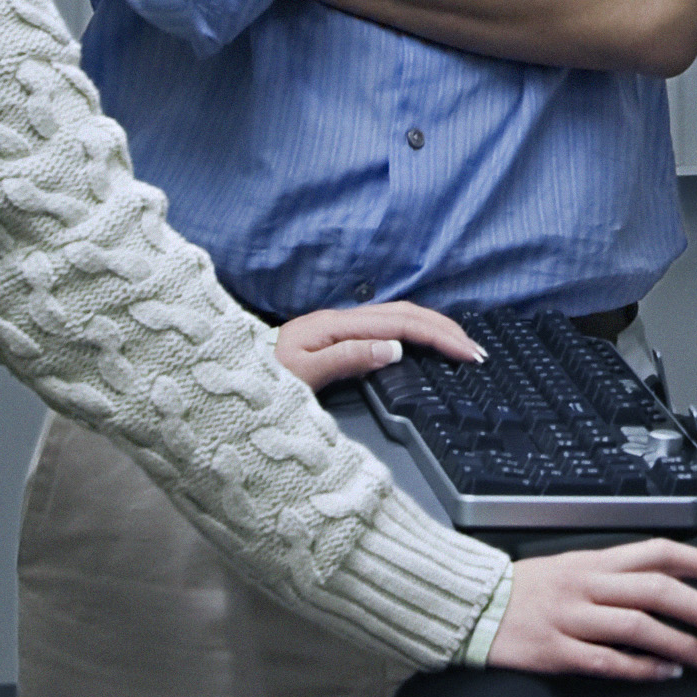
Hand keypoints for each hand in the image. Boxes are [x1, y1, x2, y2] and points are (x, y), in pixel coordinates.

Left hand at [267, 298, 475, 396]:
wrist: (220, 384)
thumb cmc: (254, 383)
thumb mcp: (298, 376)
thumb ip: (347, 358)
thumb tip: (396, 348)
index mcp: (333, 325)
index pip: (400, 324)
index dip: (439, 335)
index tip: (468, 353)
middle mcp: (337, 320)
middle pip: (404, 313)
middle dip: (445, 328)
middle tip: (477, 351)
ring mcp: (335, 328)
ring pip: (396, 317)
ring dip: (432, 328)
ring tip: (460, 344)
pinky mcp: (332, 340)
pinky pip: (383, 329)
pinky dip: (412, 333)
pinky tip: (420, 344)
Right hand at [488, 538, 696, 680]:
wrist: (470, 605)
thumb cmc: (525, 590)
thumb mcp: (573, 567)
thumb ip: (617, 576)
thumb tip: (672, 588)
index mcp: (596, 560)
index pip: (663, 553)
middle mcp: (588, 584)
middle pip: (661, 591)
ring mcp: (571, 617)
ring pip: (640, 626)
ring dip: (684, 645)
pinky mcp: (554, 651)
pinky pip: (607, 660)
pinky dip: (641, 669)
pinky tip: (666, 675)